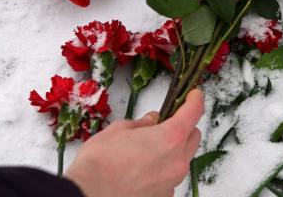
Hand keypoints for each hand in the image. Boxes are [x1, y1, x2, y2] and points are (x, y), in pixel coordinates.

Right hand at [65, 89, 203, 196]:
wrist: (87, 196)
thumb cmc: (100, 163)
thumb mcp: (119, 130)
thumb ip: (142, 123)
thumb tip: (152, 121)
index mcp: (171, 137)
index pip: (194, 111)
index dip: (195, 100)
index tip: (194, 95)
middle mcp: (177, 161)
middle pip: (193, 136)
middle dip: (184, 127)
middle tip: (165, 124)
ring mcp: (172, 182)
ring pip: (183, 159)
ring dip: (173, 150)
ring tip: (149, 150)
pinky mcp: (164, 196)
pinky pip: (170, 178)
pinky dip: (163, 171)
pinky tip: (144, 170)